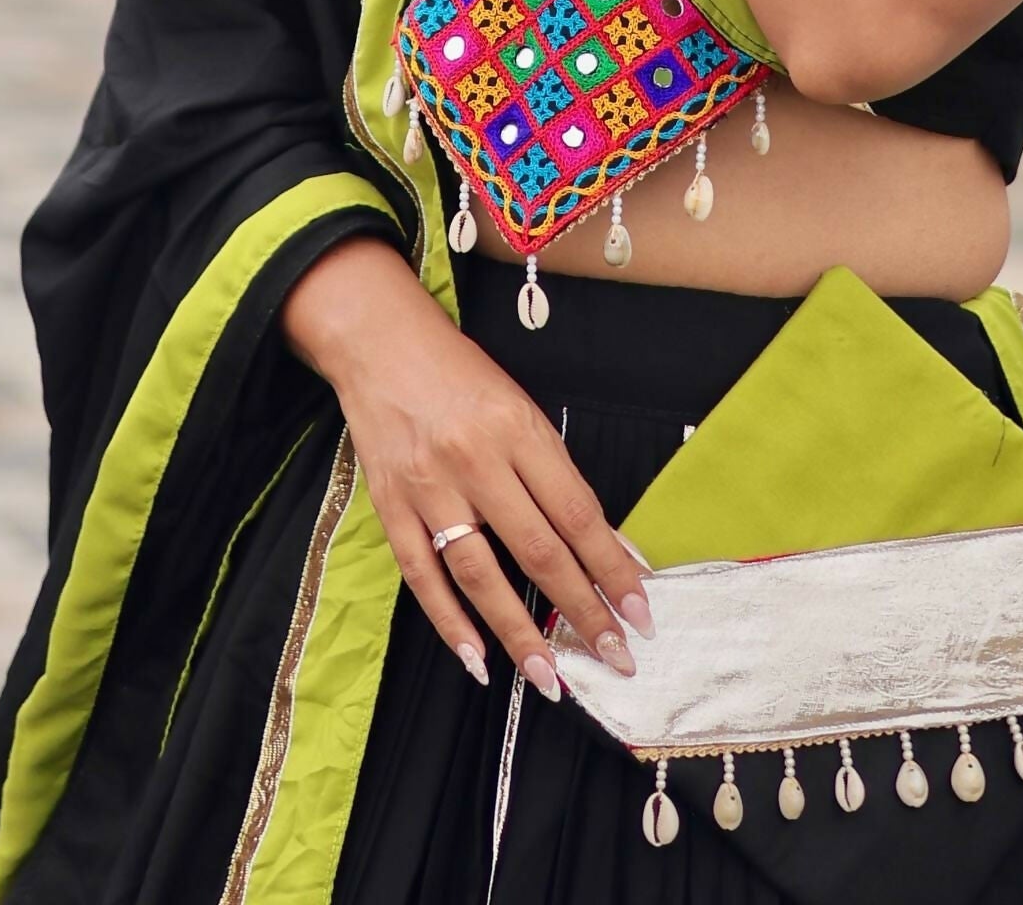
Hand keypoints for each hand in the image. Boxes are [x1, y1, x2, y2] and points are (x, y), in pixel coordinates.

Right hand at [279, 238, 653, 698]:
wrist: (381, 343)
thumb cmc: (461, 375)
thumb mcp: (520, 408)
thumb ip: (553, 472)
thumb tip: (601, 541)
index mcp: (519, 430)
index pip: (578, 513)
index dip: (613, 567)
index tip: (642, 610)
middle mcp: (476, 460)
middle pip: (539, 549)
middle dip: (582, 611)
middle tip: (616, 658)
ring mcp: (429, 487)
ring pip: (481, 573)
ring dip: (520, 633)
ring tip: (551, 678)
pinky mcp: (390, 506)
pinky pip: (421, 575)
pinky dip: (449, 621)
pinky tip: (477, 658)